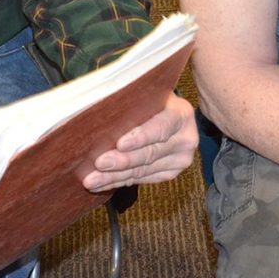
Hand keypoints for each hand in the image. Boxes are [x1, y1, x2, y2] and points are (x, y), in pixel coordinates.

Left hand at [82, 93, 196, 191]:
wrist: (166, 114)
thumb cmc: (149, 100)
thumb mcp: (146, 94)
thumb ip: (131, 102)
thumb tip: (99, 111)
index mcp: (181, 114)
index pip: (161, 127)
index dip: (141, 137)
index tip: (119, 144)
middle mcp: (185, 138)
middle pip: (150, 153)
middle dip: (122, 160)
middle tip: (99, 164)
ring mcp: (180, 159)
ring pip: (143, 170)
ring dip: (115, 176)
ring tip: (93, 180)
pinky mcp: (170, 173)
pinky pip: (141, 179)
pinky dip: (119, 181)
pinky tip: (102, 183)